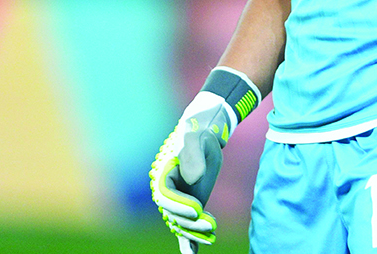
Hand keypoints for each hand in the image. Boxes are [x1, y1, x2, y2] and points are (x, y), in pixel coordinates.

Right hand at [150, 68, 259, 249]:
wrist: (205, 135)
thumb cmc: (199, 134)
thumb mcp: (197, 138)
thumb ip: (193, 154)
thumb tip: (193, 177)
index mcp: (163, 175)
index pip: (167, 196)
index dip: (180, 205)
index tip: (198, 208)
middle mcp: (167, 191)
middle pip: (173, 214)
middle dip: (190, 222)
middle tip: (212, 224)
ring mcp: (178, 200)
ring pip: (180, 223)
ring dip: (194, 233)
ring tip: (213, 234)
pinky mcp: (189, 206)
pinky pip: (184, 228)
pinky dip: (188, 243)